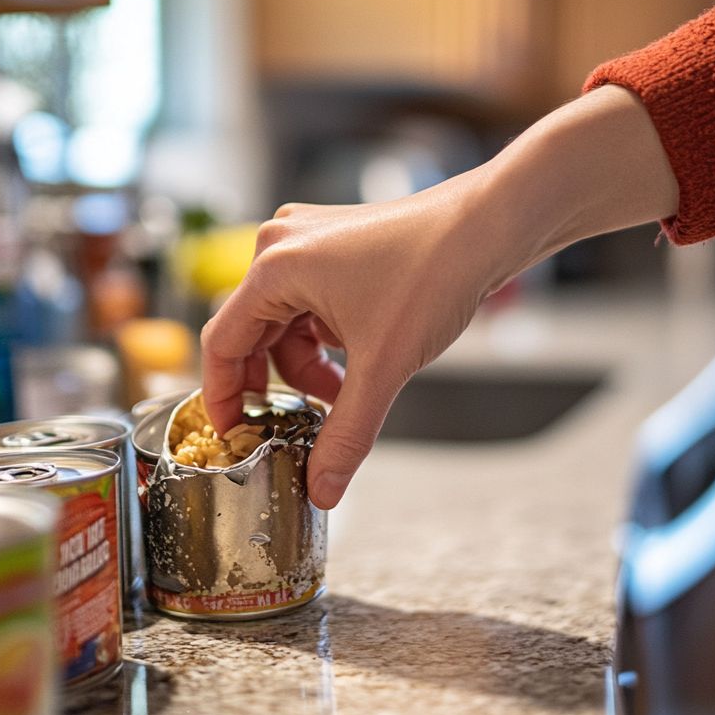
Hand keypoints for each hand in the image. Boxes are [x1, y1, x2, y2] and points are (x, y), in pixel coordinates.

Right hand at [200, 86, 677, 508]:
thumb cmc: (436, 272)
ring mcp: (307, 241)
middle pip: (253, 334)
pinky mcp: (333, 244)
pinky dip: (324, 339)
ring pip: (284, 322)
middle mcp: (280, 245)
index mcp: (274, 267)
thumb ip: (346, 434)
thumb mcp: (383, 366)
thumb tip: (322, 488)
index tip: (233, 435)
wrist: (491, 227)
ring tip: (342, 395)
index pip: (222, 343)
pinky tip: (354, 361)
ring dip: (306, 365)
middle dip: (277, 385)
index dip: (223, 397)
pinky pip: (308, 303)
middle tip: (293, 427)